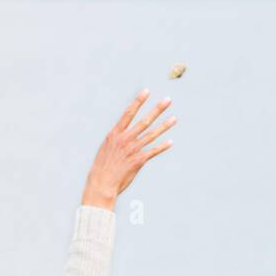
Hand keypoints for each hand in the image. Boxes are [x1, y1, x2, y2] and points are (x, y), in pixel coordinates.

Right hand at [81, 89, 176, 209]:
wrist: (101, 183)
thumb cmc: (102, 167)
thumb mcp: (106, 148)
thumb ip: (116, 139)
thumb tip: (122, 133)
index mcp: (115, 134)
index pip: (128, 113)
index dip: (138, 101)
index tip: (147, 91)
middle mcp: (125, 139)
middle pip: (144, 121)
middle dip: (157, 109)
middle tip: (168, 100)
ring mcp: (133, 150)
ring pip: (152, 135)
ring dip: (164, 126)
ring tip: (174, 118)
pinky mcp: (139, 161)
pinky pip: (153, 151)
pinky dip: (162, 147)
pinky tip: (170, 142)